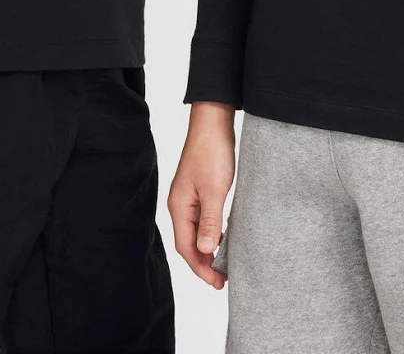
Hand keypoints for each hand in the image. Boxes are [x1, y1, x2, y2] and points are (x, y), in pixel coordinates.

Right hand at [167, 102, 235, 288]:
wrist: (213, 120)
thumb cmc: (211, 151)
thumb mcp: (214, 189)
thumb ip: (210, 221)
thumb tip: (206, 249)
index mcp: (179, 206)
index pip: (185, 247)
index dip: (200, 267)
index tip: (217, 282)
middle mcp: (180, 204)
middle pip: (188, 242)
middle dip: (203, 263)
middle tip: (222, 280)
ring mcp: (189, 197)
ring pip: (195, 231)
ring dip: (207, 249)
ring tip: (223, 265)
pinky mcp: (200, 189)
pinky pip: (202, 219)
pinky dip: (211, 233)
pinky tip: (224, 238)